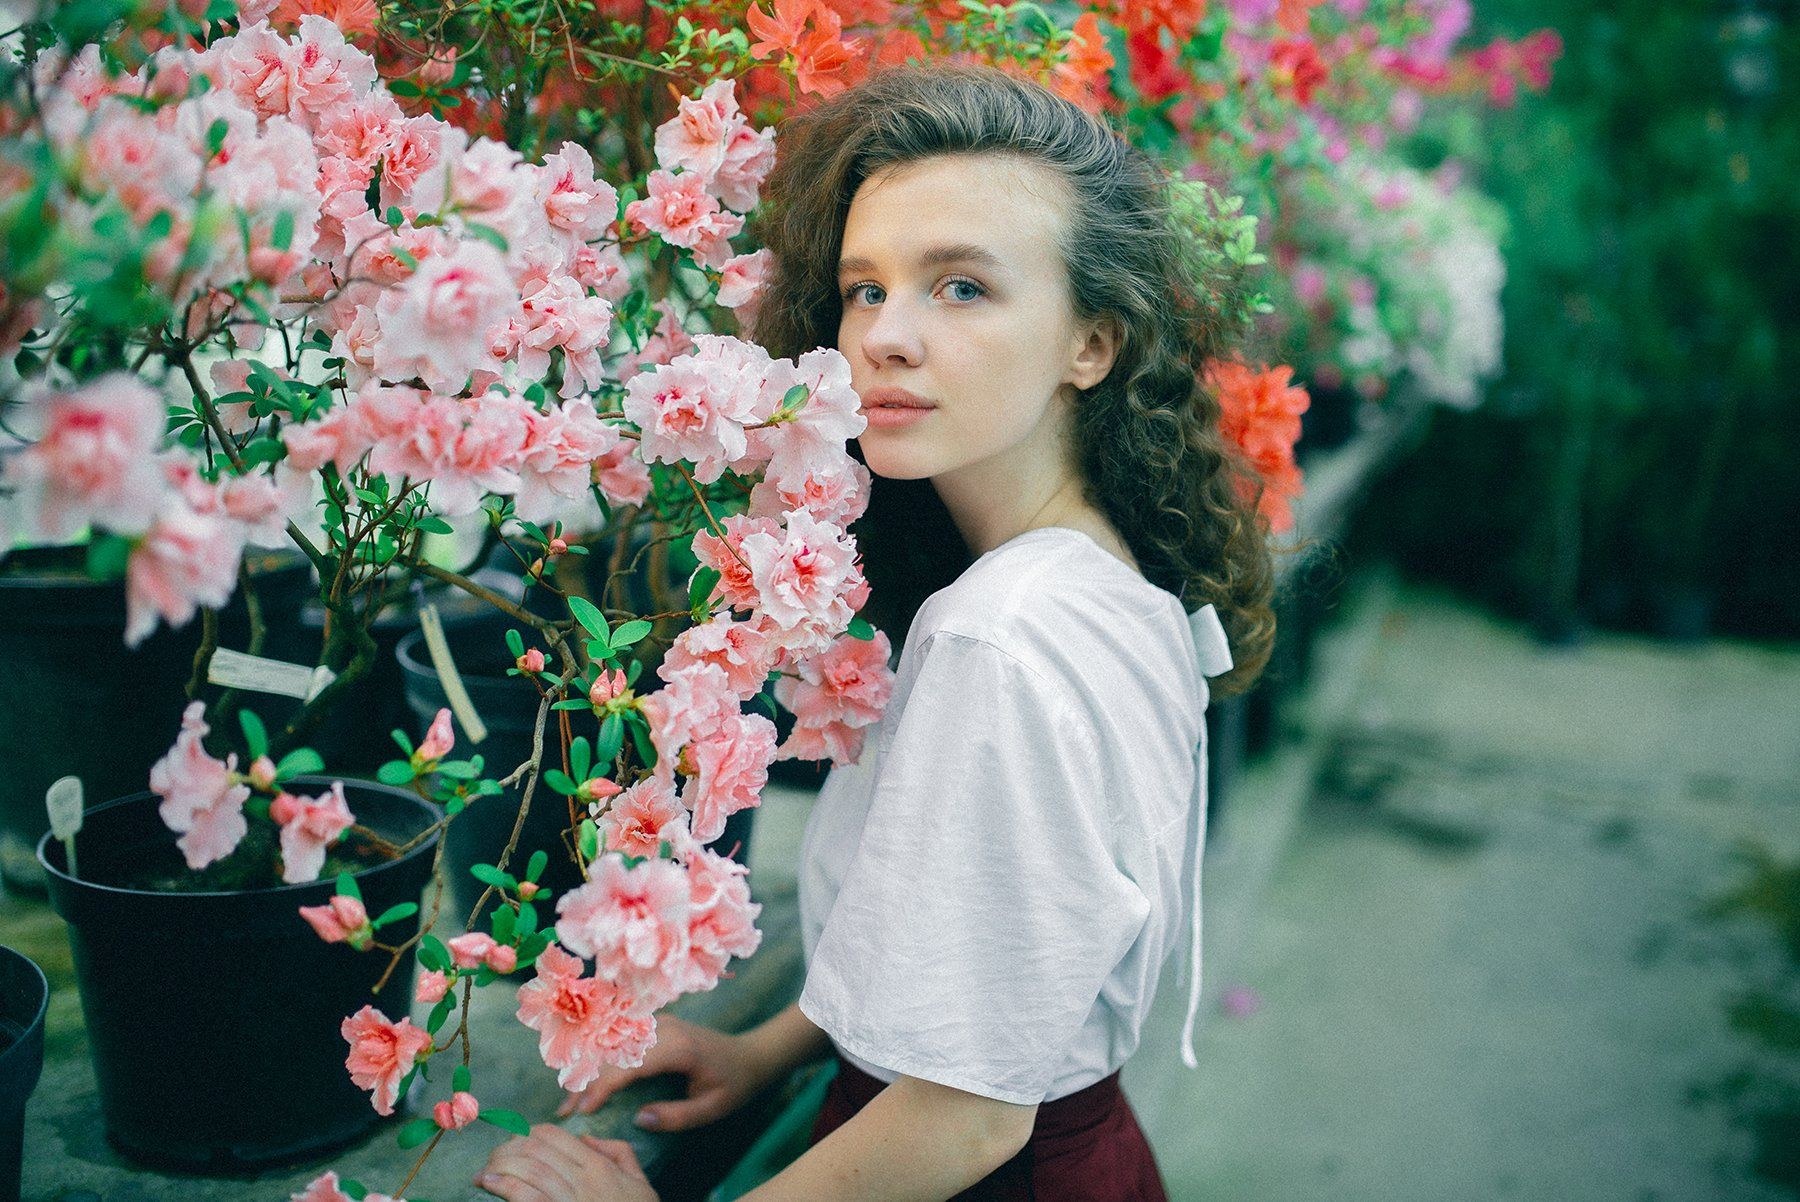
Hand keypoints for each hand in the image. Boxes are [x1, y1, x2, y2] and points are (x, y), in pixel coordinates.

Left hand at [476, 1124, 656, 1201]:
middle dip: (507, 1150)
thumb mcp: (640, 1183)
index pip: (553, 1136)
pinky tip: (490, 1183)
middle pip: (535, 1149)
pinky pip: (529, 1198)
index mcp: (598, 1166)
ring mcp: (570, 1201)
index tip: (513, 1144)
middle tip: (493, 1160)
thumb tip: (585, 1138)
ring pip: (528, 1169)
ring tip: (485, 1173)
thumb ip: (618, 1153)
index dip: (526, 1135)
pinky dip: (505, 1187)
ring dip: (500, 1166)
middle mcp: (583, 1179)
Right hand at [556, 1014, 771, 1130]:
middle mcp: (664, 1029)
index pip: (630, 1065)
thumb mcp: (711, 1109)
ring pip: (613, 1043)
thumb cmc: (733, 1084)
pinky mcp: (655, 1025)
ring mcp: (659, 1023)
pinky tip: (587, 1081)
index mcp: (678, 1049)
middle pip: (615, 1052)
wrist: (749, 1055)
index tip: (584, 1110)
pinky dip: (601, 1060)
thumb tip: (638, 1119)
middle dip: (586, 1081)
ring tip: (569, 1099)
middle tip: (566, 1111)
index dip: (602, 1087)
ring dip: (589, 1070)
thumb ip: (677, 1116)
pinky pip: (621, 1040)